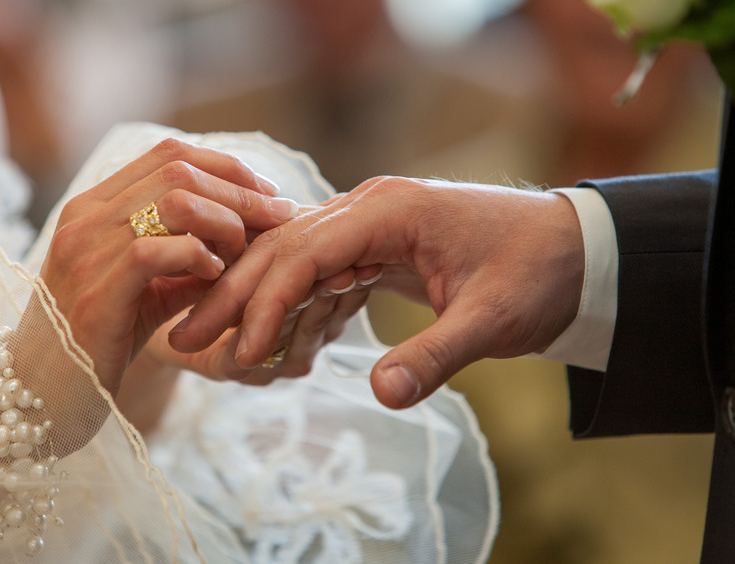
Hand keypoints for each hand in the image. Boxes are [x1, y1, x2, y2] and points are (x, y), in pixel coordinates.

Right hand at [39, 138, 297, 394]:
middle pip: (178, 170)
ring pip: (173, 202)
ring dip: (225, 222)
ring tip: (241, 251)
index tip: (266, 195)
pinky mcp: (97, 292)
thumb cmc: (99, 341)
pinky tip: (214, 276)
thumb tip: (245, 236)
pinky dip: (198, 256)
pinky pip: (158, 252)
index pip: (168, 154)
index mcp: (93, 206)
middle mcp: (84, 218)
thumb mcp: (147, 289)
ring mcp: (86, 251)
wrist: (41, 394)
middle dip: (240, 191)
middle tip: (279, 218)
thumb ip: (186, 259)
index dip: (226, 167)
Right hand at [169, 176, 584, 408]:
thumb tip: (379, 396)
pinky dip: (293, 309)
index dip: (266, 302)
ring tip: (211, 345)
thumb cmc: (539, 273)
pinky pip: (320, 276)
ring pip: (294, 261)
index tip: (238, 350)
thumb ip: (435, 356)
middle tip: (184, 339)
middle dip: (234, 296)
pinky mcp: (377, 249)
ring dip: (253, 303)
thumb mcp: (493, 320)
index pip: (306, 251)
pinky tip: (272, 342)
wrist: (576, 252)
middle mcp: (370, 208)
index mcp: (390, 209)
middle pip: (283, 249)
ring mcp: (371, 226)